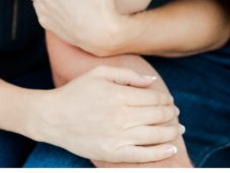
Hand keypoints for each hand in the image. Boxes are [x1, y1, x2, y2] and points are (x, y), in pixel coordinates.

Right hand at [32, 65, 181, 163]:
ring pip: (155, 135)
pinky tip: (170, 148)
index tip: (169, 100)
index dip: (166, 99)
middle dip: (171, 114)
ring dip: (171, 131)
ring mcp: (118, 137)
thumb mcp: (100, 74)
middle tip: (175, 114)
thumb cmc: (76, 92)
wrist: (52, 117)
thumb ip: (127, 75)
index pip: (154, 98)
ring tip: (177, 129)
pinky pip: (143, 155)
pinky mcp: (112, 153)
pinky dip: (160, 152)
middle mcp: (121, 117)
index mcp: (120, 95)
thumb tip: (151, 81)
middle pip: (158, 115)